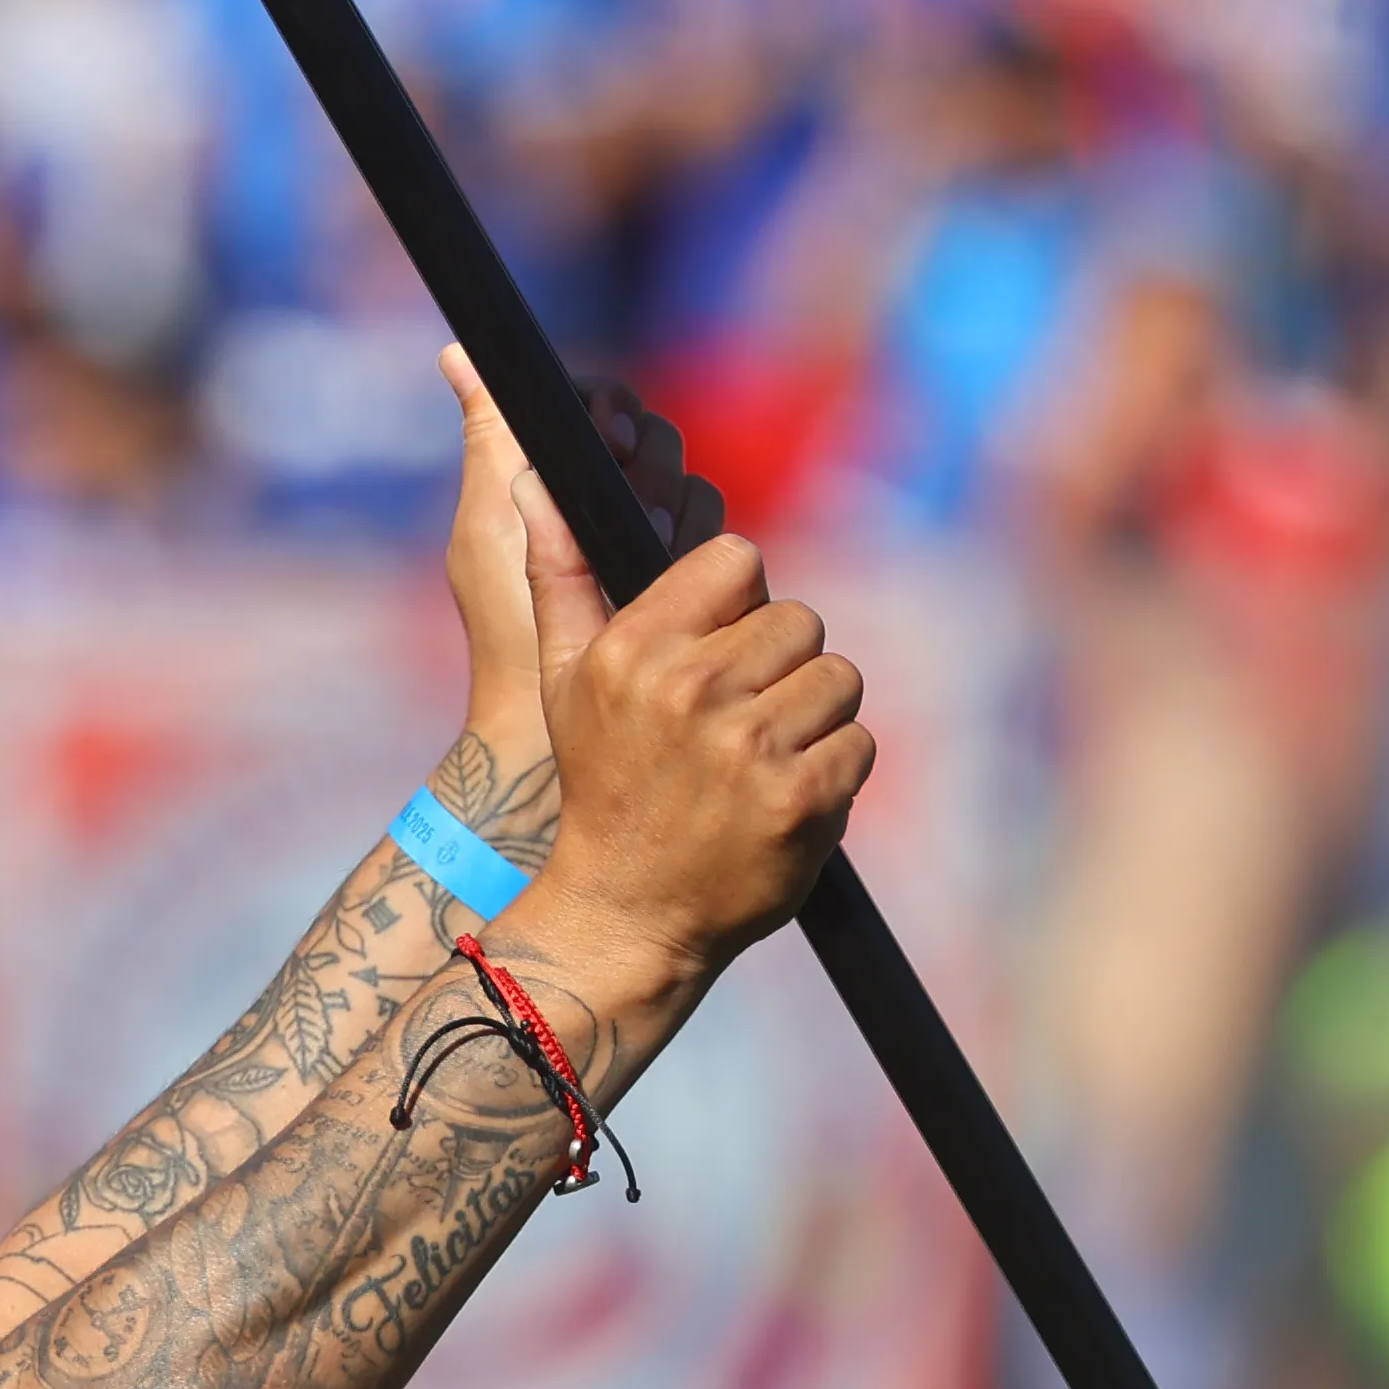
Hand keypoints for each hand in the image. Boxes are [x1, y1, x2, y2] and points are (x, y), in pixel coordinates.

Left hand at [437, 349, 700, 749]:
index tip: (604, 432)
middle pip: (654, 441)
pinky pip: (717, 545)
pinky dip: (696, 551)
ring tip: (640, 541)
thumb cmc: (508, 633)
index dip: (608, 411)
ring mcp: (651, 549)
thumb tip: (460, 352)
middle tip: (622, 496)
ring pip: (690, 488)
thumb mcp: (492, 530)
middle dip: (641, 463)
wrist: (546, 732)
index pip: (603, 408)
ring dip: (668, 507)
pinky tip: (668, 569)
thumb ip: (491, 441)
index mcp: (556, 482)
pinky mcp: (689, 592)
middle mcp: (608, 507)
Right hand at [501, 461, 872, 989]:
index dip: (743, 602)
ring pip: (838, 679)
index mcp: (634, 648)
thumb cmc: (603, 786)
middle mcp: (689, 690)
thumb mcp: (564, 679)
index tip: (721, 651)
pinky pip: (857, 743)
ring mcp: (747, 747)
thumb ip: (559, 573)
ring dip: (814, 718)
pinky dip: (834, 770)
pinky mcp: (799, 799)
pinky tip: (785, 795)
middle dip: (782, 666)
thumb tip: (531, 473)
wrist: (625, 914)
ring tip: (764, 758)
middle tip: (743, 719)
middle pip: (800, 620)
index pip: (739, 559)